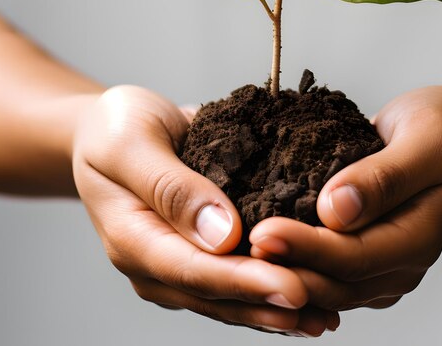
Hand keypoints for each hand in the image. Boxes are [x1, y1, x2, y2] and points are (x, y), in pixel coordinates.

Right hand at [72, 85, 338, 335]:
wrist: (113, 127)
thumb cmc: (115, 129)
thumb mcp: (131, 145)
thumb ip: (171, 188)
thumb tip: (222, 235)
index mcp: (134, 239)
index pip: (193, 271)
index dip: (245, 283)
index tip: (292, 288)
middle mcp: (157, 260)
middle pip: (217, 294)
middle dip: (270, 303)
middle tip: (324, 308)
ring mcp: (178, 257)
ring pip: (229, 295)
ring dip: (276, 307)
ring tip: (327, 313)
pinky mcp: (198, 247)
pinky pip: (234, 273)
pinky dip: (268, 283)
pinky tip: (309, 288)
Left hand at [249, 86, 441, 311]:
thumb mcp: (430, 139)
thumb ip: (387, 176)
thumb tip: (335, 210)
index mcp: (420, 235)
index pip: (356, 257)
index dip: (307, 249)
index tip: (262, 233)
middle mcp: (401, 261)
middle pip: (337, 282)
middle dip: (286, 268)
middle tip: (237, 248)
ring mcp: (384, 263)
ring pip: (328, 286)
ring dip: (285, 273)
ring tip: (238, 256)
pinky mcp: (366, 252)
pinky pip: (328, 270)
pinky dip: (296, 265)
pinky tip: (261, 253)